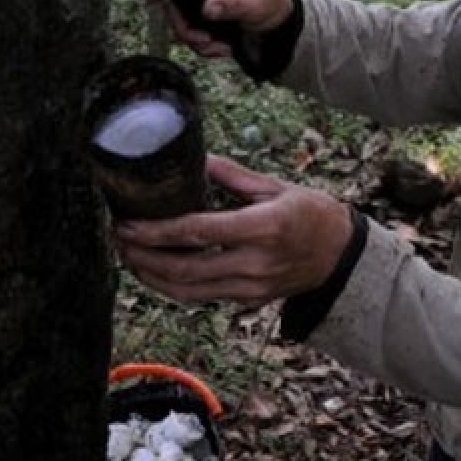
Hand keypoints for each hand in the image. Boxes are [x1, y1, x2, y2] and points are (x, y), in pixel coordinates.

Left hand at [114, 154, 352, 306]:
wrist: (341, 255)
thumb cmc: (311, 214)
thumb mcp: (275, 186)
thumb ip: (231, 175)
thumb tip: (194, 159)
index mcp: (263, 227)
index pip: (198, 232)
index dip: (158, 232)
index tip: (129, 224)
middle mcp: (256, 262)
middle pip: (185, 269)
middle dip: (144, 257)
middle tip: (119, 240)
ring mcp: (252, 287)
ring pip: (188, 292)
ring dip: (153, 277)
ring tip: (130, 258)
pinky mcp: (249, 301)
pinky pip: (203, 298)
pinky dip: (174, 287)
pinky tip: (158, 271)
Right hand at [147, 0, 293, 57]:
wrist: (280, 19)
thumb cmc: (273, 4)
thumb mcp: (257, 5)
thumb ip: (233, 5)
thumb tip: (208, 7)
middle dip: (186, 25)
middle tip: (204, 41)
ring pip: (181, 19)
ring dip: (197, 40)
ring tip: (219, 47)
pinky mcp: (202, 11)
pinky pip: (191, 31)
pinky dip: (205, 46)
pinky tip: (223, 47)